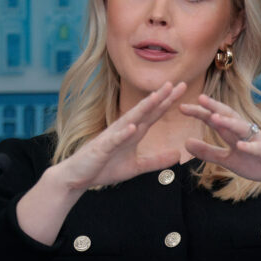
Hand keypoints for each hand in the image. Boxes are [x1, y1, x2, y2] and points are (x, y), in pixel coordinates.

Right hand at [56, 82, 186, 189]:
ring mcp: (112, 137)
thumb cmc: (104, 168)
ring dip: (143, 108)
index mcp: (133, 132)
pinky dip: (123, 134)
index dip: (168, 101)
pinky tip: (132, 127)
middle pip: (145, 111)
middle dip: (160, 97)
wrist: (78, 177)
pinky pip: (114, 140)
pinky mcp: (102, 148)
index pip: (153, 113)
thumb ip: (156, 161)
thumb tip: (177, 155)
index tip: (182, 87)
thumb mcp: (136, 166)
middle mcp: (124, 129)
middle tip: (176, 83)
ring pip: (130, 120)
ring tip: (156, 97)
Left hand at [179, 94, 260, 192]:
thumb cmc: (257, 162)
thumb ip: (208, 152)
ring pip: (242, 128)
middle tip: (199, 99)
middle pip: (228, 116)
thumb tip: (185, 143)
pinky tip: (240, 145)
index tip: (182, 107)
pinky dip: (250, 146)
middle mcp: (246, 132)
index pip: (215, 119)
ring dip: (229, 123)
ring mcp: (258, 140)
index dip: (200, 112)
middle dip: (214, 107)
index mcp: (234, 133)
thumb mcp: (228, 159)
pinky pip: (259, 148)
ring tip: (215, 118)